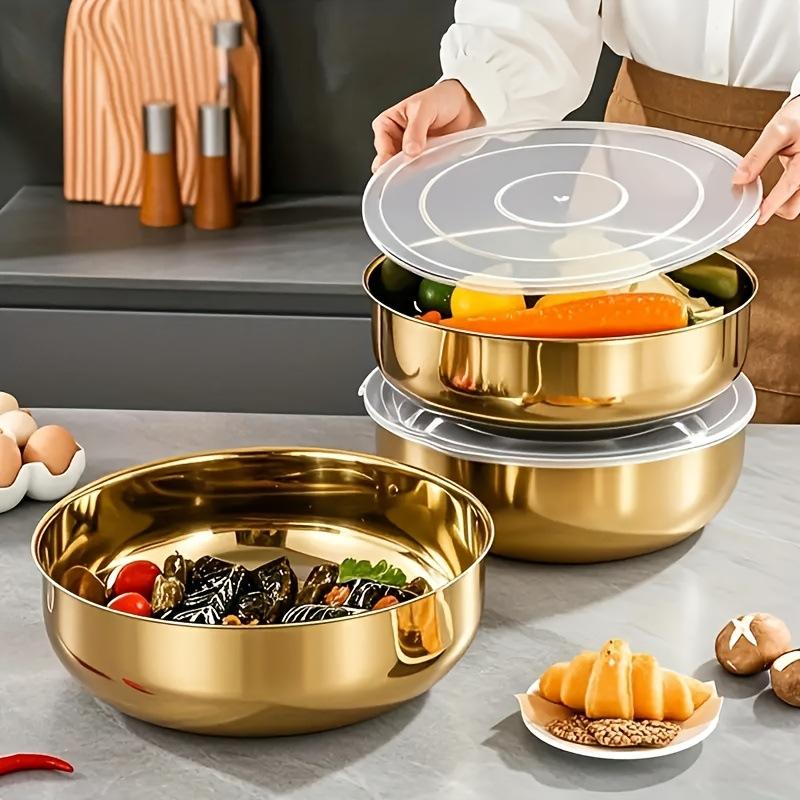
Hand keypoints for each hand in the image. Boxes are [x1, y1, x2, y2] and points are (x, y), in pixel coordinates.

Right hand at [371, 80, 483, 172]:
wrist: (465, 106)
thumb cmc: (441, 99)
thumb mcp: (425, 108)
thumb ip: (416, 130)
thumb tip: (409, 150)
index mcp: (387, 124)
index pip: (381, 146)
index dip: (388, 157)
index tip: (401, 162)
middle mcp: (394, 139)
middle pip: (389, 162)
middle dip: (400, 166)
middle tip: (414, 164)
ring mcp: (407, 152)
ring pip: (402, 169)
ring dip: (413, 169)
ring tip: (425, 161)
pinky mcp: (421, 160)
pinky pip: (418, 172)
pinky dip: (423, 172)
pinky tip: (430, 166)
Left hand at [733, 97, 799, 224]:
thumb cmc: (797, 118)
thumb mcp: (776, 132)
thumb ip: (757, 156)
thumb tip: (739, 179)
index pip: (789, 187)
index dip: (772, 204)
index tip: (758, 216)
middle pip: (794, 205)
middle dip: (776, 208)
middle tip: (757, 205)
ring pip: (795, 202)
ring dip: (781, 203)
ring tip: (765, 196)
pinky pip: (795, 195)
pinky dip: (784, 197)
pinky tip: (774, 191)